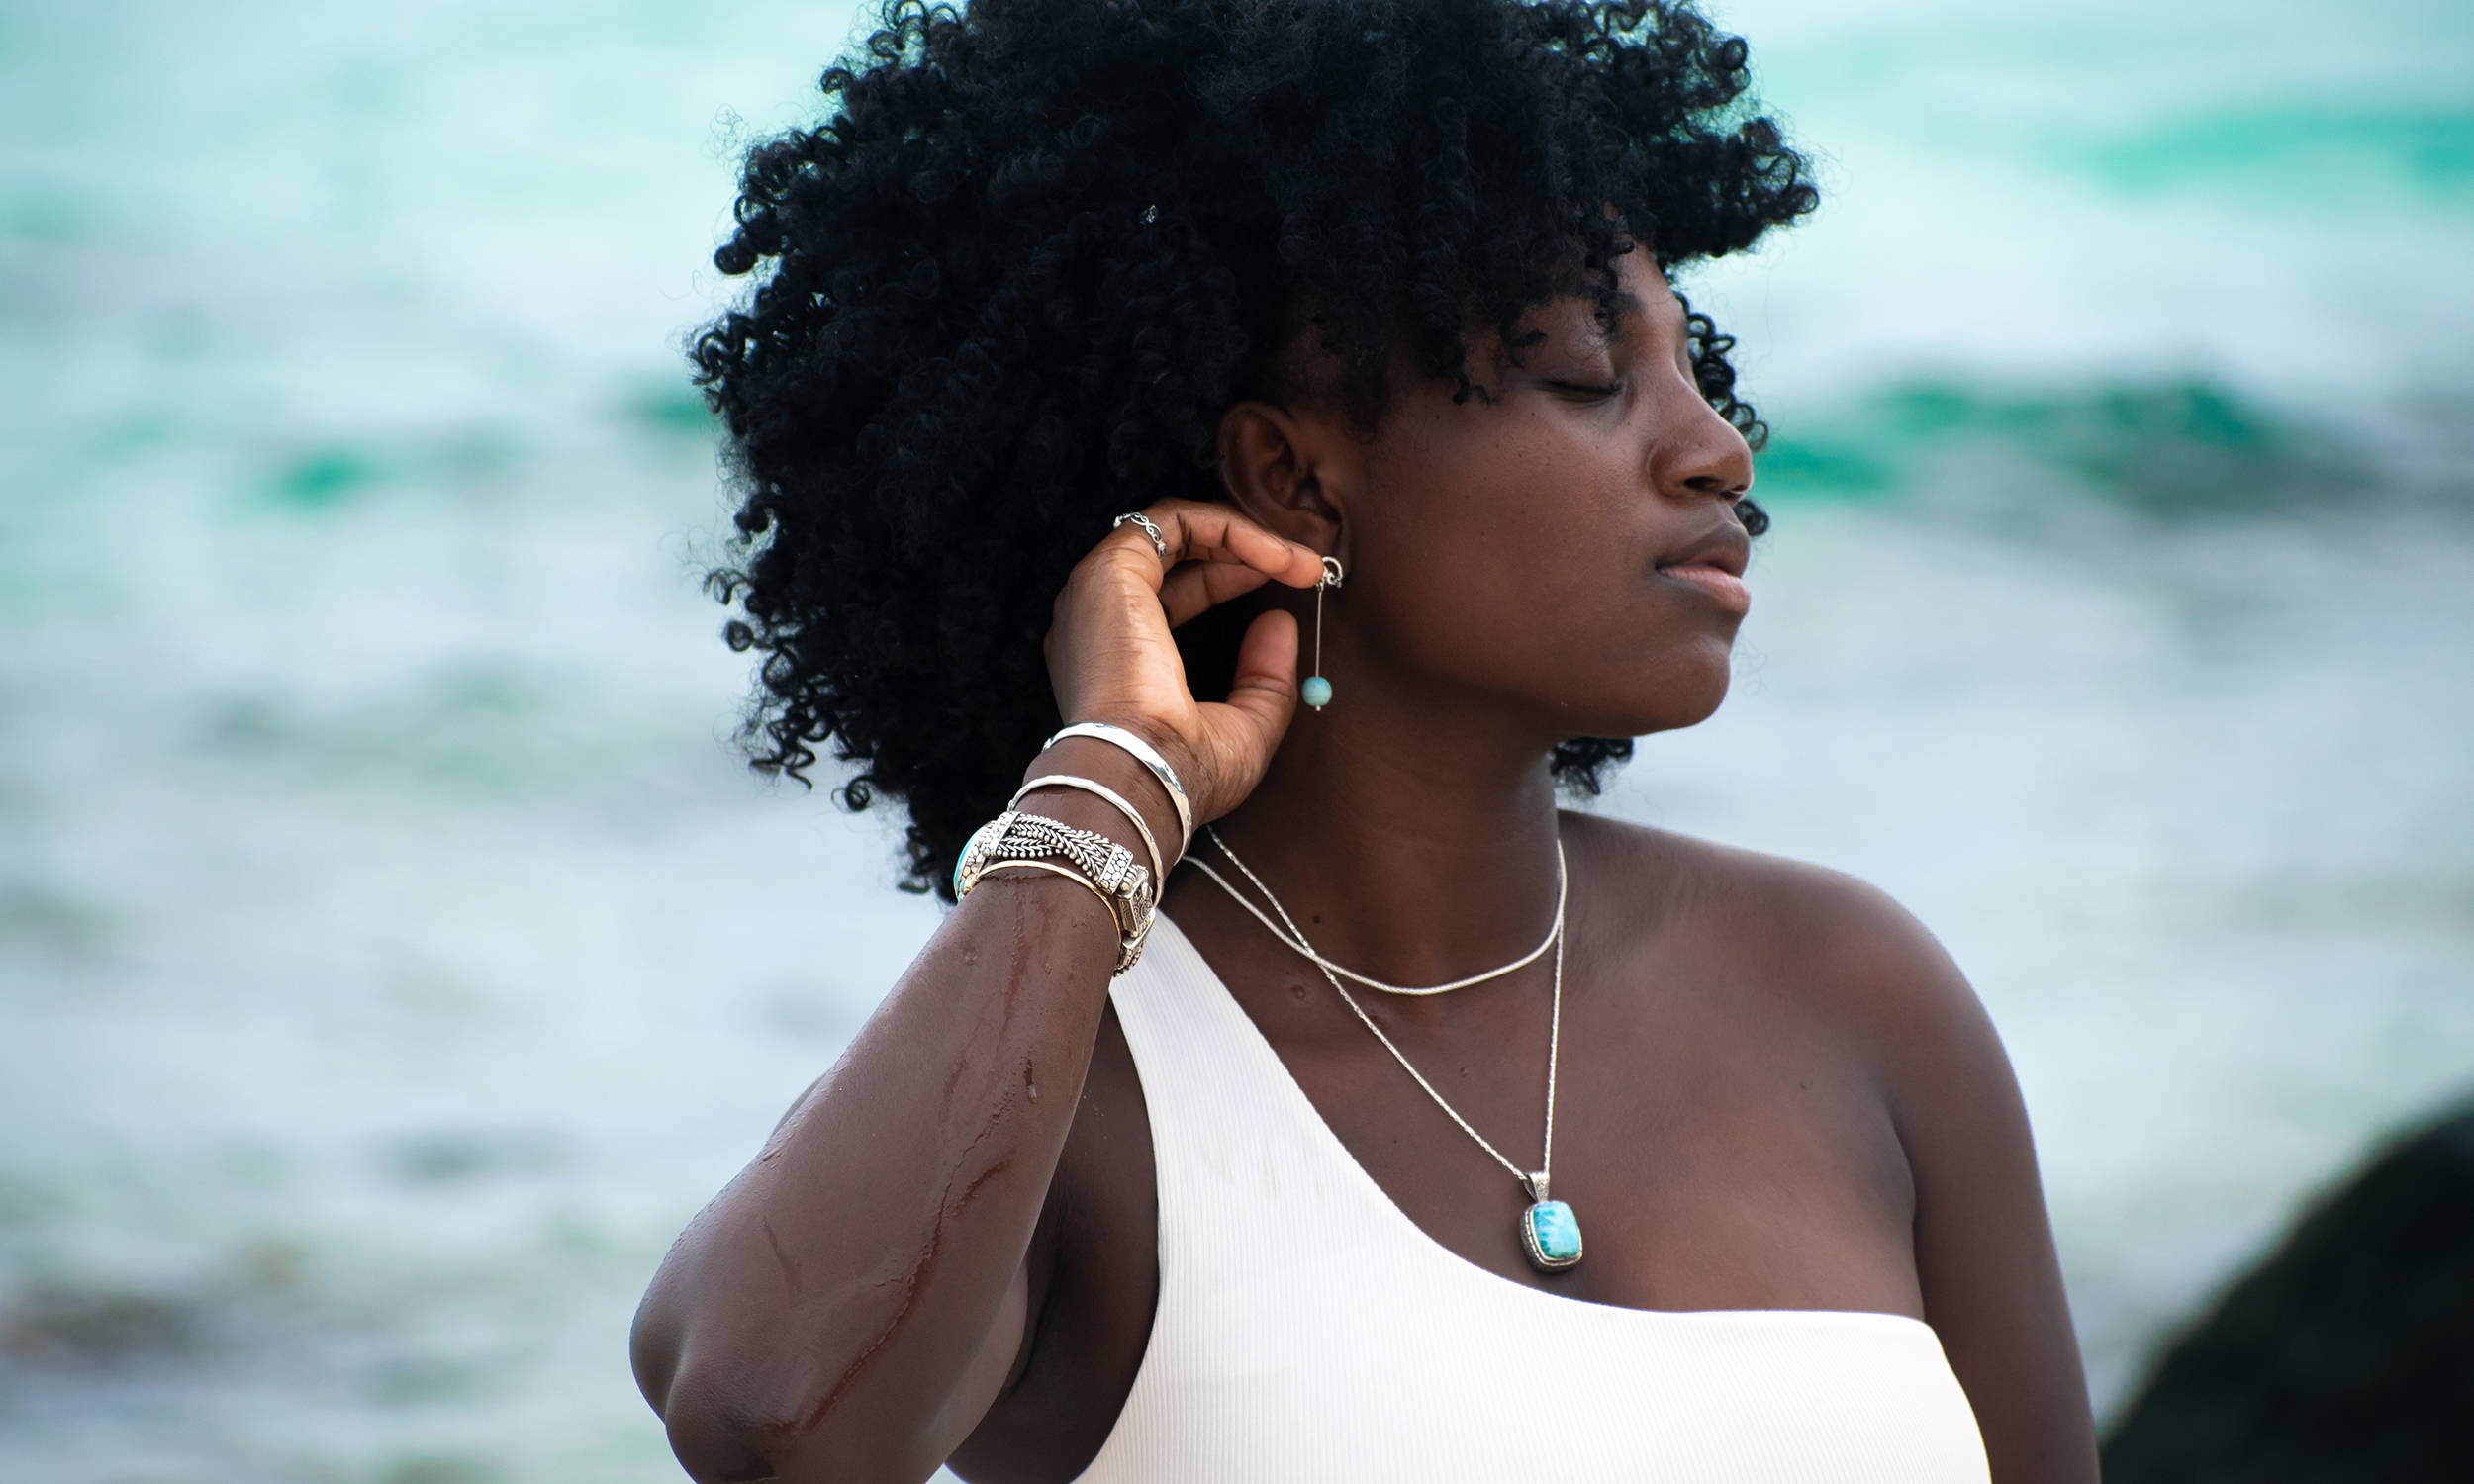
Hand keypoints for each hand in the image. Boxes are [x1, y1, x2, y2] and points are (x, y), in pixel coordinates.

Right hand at [1041, 500, 1327, 835]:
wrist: (1144, 776)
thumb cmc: (1182, 772)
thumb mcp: (1244, 730)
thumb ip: (1264, 679)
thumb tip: (1279, 621)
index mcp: (1117, 656)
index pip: (1177, 594)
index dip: (1234, 580)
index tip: (1294, 586)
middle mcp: (1098, 618)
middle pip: (1177, 557)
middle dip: (1246, 552)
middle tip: (1307, 566)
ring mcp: (1099, 591)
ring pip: (1174, 530)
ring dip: (1243, 536)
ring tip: (1297, 560)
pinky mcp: (1110, 570)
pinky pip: (1172, 521)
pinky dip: (1227, 528)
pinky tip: (1272, 555)